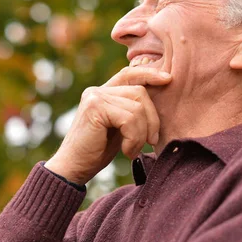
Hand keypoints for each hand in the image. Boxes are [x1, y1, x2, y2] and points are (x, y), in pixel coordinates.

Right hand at [45, 66, 171, 183]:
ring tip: (132, 150)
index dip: (150, 74)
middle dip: (152, 119)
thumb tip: (158, 91)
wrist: (73, 168)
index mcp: (103, 92)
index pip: (130, 74)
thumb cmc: (97, 152)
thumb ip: (132, 111)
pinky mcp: (95, 108)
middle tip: (150, 142)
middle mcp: (97, 90)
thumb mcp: (120, 128)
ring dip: (141, 134)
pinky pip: (129, 118)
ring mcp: (95, 97)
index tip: (168, 80)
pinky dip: (134, 138)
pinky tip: (126, 151)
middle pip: (140, 92)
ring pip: (137, 108)